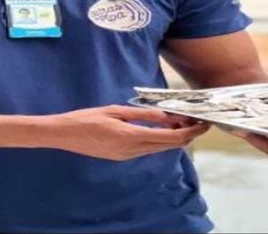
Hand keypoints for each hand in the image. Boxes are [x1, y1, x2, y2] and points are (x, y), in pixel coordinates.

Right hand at [48, 105, 209, 160]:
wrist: (66, 135)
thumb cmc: (88, 118)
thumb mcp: (116, 111)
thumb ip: (142, 115)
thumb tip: (166, 116)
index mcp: (132, 136)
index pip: (170, 138)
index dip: (190, 131)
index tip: (201, 123)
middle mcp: (133, 150)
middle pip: (168, 146)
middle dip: (186, 134)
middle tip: (196, 120)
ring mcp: (128, 155)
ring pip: (159, 148)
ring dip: (172, 137)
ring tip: (180, 121)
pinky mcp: (122, 156)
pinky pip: (147, 148)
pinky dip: (159, 139)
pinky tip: (161, 128)